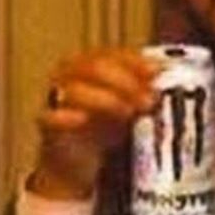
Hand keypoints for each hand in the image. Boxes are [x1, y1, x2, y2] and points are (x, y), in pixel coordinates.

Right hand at [31, 48, 161, 199]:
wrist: (79, 160)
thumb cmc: (106, 125)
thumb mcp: (131, 104)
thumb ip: (145, 89)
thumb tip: (167, 75)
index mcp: (91, 63)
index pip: (114, 53)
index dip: (136, 61)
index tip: (157, 73)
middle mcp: (70, 73)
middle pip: (95, 66)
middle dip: (126, 82)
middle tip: (148, 99)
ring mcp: (56, 97)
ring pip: (76, 89)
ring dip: (106, 99)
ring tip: (129, 112)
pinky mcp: (47, 124)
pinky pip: (51, 116)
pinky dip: (67, 116)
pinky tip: (83, 120)